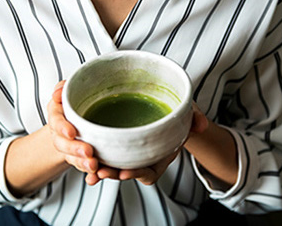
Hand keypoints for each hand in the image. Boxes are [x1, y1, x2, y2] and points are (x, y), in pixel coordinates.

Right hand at [47, 81, 98, 175]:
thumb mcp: (70, 90)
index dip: (62, 127)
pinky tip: (96, 175)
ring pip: (72, 158)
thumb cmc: (77, 101)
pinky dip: (89, 173)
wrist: (81, 118)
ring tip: (94, 166)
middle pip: (62, 143)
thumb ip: (63, 88)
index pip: (56, 121)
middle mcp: (60, 133)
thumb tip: (59, 92)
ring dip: (82, 163)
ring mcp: (70, 147)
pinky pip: (82, 166)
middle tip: (88, 152)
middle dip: (74, 149)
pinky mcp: (80, 157)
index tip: (71, 133)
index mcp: (57, 115)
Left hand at [85, 103, 208, 185]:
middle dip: (114, 173)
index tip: (126, 172)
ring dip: (100, 169)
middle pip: (127, 171)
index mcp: (160, 154)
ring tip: (90, 170)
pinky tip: (80, 159)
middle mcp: (144, 158)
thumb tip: (201, 124)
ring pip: (113, 166)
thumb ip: (195, 117)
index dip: (138, 173)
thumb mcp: (188, 112)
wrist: (167, 108)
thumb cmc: (177, 111)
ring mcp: (129, 153)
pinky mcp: (116, 145)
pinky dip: (92, 159)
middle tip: (101, 171)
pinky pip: (104, 155)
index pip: (150, 171)